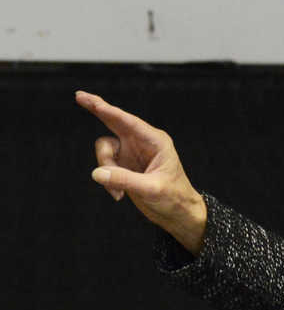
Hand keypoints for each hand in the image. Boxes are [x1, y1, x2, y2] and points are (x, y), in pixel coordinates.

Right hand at [76, 91, 206, 254]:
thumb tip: (97, 173)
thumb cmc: (174, 198)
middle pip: (114, 121)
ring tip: (118, 191)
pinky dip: (107, 180)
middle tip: (79, 96)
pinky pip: (105, 165)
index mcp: (156, 141)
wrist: (177, 214)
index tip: (88, 99)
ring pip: (105, 149)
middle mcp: (143, 143)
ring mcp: (132, 153)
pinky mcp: (125, 165)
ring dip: (106, 169)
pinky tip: (119, 195)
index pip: (128, 122)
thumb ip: (124, 180)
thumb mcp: (151, 189)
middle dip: (97, 110)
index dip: (107, 109)